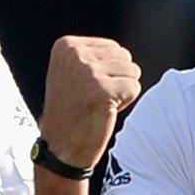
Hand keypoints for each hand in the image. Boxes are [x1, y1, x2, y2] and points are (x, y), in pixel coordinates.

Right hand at [39, 36, 140, 169]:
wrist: (60, 148)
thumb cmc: (72, 112)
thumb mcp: (72, 73)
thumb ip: (93, 56)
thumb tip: (123, 53)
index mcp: (66, 46)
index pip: (113, 47)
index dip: (108, 71)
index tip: (86, 89)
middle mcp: (74, 54)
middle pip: (125, 56)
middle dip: (117, 80)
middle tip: (94, 99)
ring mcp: (87, 71)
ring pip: (132, 71)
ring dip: (121, 92)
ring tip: (99, 105)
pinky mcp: (102, 89)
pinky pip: (134, 88)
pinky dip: (125, 103)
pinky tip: (105, 112)